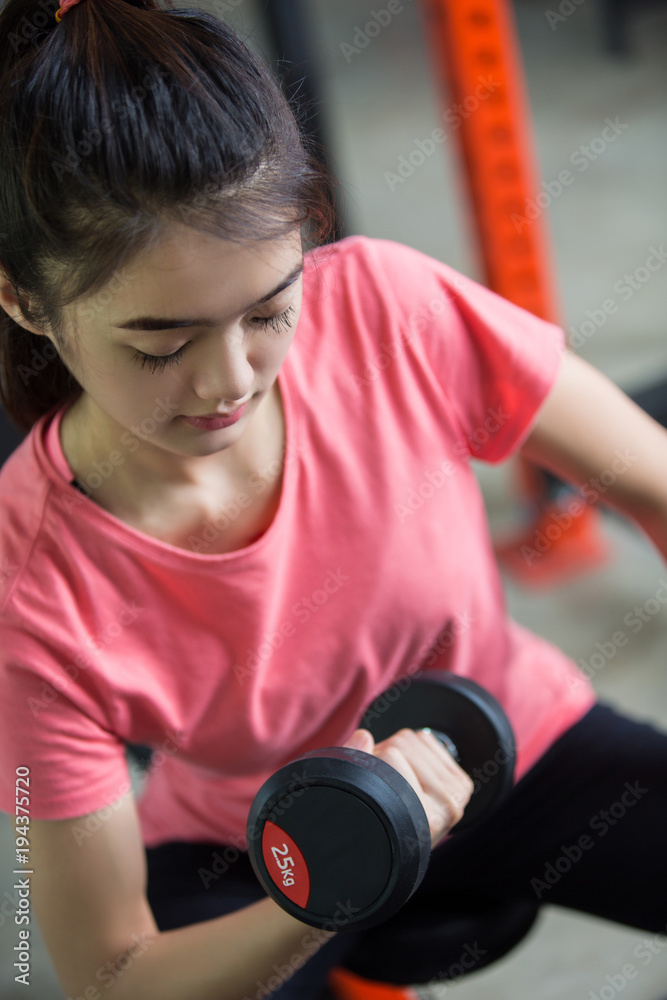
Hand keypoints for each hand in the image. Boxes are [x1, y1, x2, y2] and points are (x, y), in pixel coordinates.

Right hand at [343, 728, 473, 849]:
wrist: (405, 853)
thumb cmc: (382, 830)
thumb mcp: (363, 806)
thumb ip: (356, 768)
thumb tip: (364, 736)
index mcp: (422, 817)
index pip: (389, 757)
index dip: (369, 761)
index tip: (367, 780)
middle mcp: (445, 807)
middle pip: (401, 744)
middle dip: (383, 755)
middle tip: (381, 781)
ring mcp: (457, 795)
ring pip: (415, 739)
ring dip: (399, 753)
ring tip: (395, 780)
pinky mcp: (461, 784)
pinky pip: (429, 741)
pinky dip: (415, 749)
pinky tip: (411, 772)